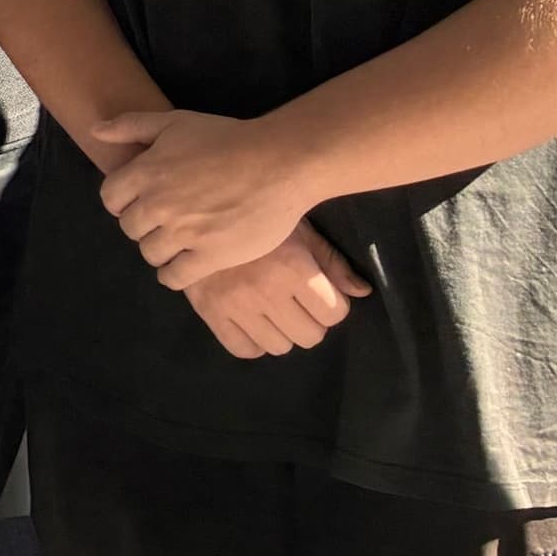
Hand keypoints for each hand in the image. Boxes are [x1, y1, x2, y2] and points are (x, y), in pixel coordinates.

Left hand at [97, 110, 318, 287]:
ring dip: (159, 248)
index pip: (110, 199)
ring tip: (175, 241)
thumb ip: (130, 126)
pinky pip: (175, 277)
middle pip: (129, 228)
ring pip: (150, 253)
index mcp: (146, 172)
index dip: (122, 201)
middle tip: (163, 221)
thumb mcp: (173, 122)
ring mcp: (184, 232)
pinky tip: (183, 265)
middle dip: (142, 224)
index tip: (139, 201)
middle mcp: (159, 205)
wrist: (278, 164)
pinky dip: (173, 274)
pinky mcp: (211, 256)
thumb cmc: (226, 139)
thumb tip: (94, 130)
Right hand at [183, 222, 372, 358]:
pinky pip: (243, 349)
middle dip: (309, 321)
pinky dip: (252, 340)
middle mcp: (265, 289)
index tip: (319, 292)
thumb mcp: (298, 228)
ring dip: (281, 331)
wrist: (193, 206)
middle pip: (310, 336)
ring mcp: (235, 304)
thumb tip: (363, 292)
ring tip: (272, 308)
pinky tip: (250, 319)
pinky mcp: (209, 311)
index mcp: (292, 265)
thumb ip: (331, 260)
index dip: (332, 304)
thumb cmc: (256, 214)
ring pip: (279, 347)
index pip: (334, 313)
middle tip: (296, 302)